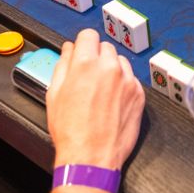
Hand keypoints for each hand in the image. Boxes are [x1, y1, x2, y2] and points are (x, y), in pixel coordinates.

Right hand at [46, 29, 144, 170]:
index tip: (83, 51)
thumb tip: (69, 49)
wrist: (91, 157)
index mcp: (84, 64)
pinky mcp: (139, 93)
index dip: (84, 44)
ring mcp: (127, 80)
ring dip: (112, 70)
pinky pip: (131, 79)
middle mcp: (109, 68)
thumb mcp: (54, 94)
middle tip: (89, 77)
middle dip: (97, 57)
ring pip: (120, 62)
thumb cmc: (71, 131)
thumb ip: (62, 65)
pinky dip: (123, 85)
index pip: (89, 35)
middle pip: (105, 47)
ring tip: (101, 92)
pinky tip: (112, 101)